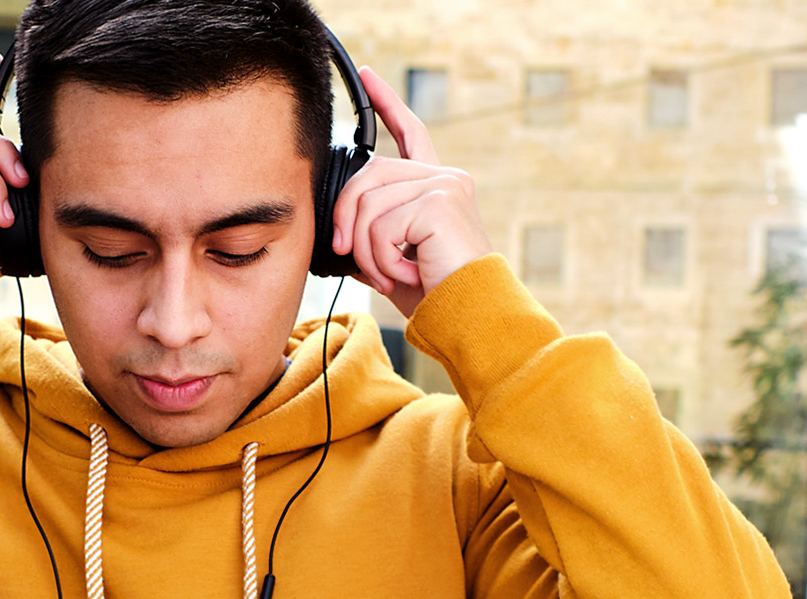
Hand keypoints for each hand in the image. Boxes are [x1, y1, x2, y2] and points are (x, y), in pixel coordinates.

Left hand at [331, 66, 492, 317]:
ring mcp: (445, 185)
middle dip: (346, 217)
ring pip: (369, 204)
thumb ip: (370, 232)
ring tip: (389, 273)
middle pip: (368, 174)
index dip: (387, 103)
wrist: (468, 316)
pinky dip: (380, 259)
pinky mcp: (440, 201)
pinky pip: (380, 225)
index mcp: (435, 185)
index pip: (409, 133)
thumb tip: (338, 229)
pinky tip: (404, 273)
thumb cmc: (434, 293)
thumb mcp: (391, 258)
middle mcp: (445, 177)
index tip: (368, 75)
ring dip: (365, 250)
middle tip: (347, 253)